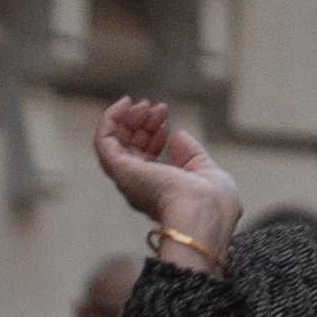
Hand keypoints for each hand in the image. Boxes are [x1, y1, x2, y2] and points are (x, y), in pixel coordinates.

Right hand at [95, 93, 240, 252]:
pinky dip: (110, 119)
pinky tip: (123, 104)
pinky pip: (103, 140)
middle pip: (129, 148)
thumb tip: (177, 136)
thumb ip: (191, 155)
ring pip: (114, 143)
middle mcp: (139, 186)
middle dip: (141, 123)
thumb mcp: (207, 172)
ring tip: (142, 104)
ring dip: (126, 119)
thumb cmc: (213, 201)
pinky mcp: (119, 168)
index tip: (163, 115)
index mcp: (160, 189)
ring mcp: (127, 178)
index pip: (147, 157)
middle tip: (155, 107)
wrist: (204, 212)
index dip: (152, 132)